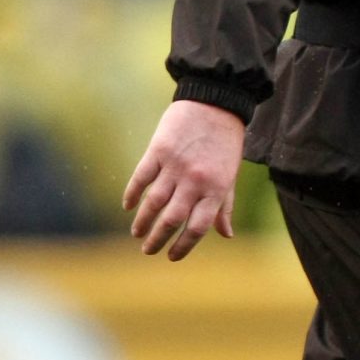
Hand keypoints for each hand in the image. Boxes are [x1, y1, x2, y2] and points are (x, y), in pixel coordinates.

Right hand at [123, 99, 243, 260]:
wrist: (217, 102)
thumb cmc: (226, 142)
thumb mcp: (231, 174)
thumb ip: (224, 206)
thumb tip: (226, 235)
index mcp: (216, 188)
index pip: (198, 227)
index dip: (184, 246)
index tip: (172, 256)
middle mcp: (195, 180)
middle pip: (172, 220)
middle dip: (157, 240)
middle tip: (148, 250)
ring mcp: (176, 165)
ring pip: (153, 203)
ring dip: (142, 222)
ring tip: (137, 233)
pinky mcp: (158, 150)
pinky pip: (141, 179)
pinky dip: (132, 195)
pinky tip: (128, 206)